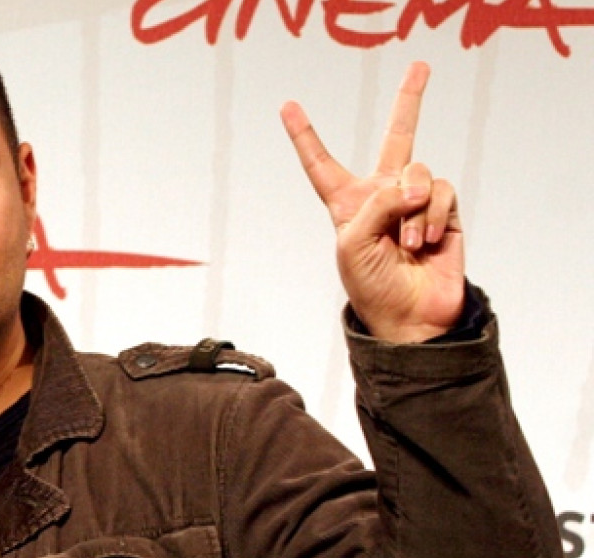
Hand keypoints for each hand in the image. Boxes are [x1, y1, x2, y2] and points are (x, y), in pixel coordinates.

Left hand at [281, 62, 464, 342]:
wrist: (408, 316)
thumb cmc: (370, 284)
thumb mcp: (351, 243)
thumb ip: (375, 205)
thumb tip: (411, 186)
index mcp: (347, 202)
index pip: (322, 164)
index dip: (305, 136)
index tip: (288, 107)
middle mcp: (383, 194)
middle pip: (399, 136)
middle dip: (411, 100)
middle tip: (420, 66)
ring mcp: (416, 200)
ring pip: (420, 171)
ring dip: (411, 205)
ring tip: (407, 240)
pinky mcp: (445, 212)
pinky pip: (442, 192)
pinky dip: (431, 215)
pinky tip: (424, 242)